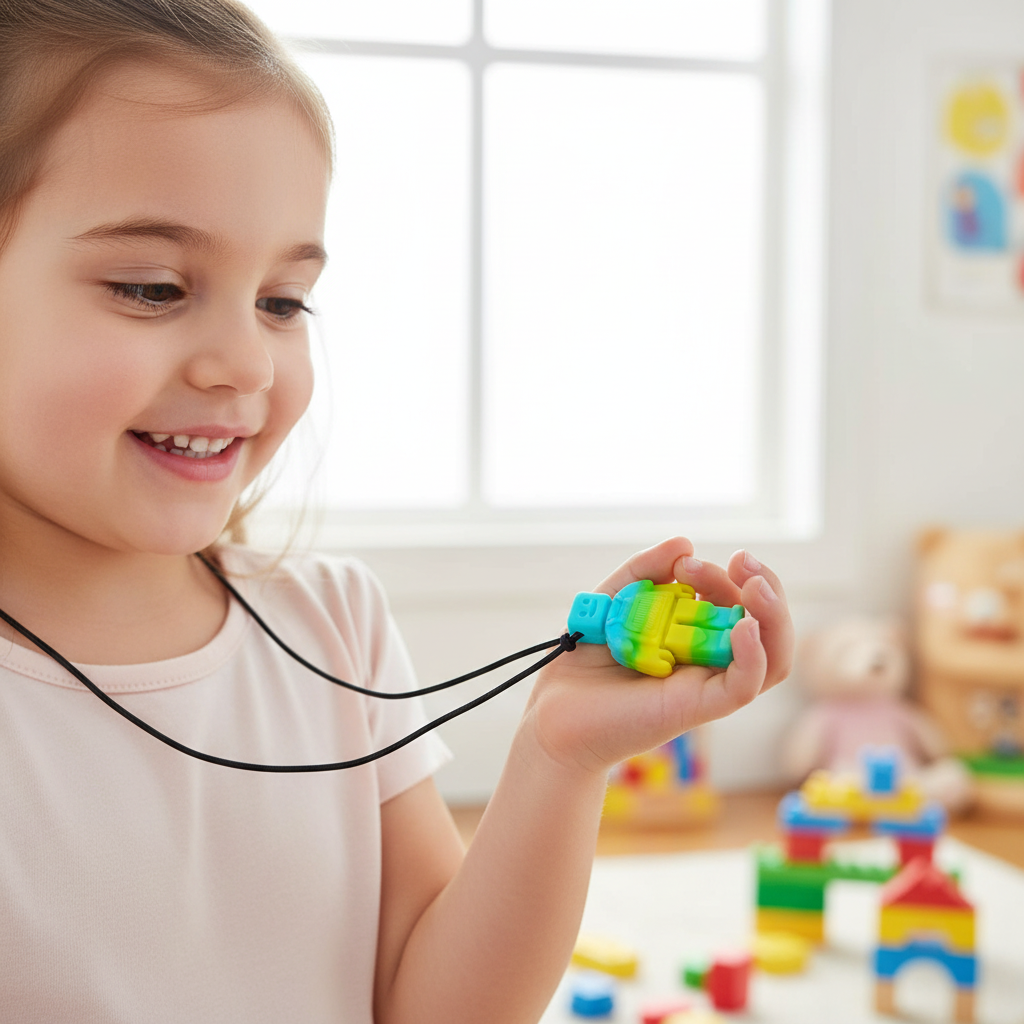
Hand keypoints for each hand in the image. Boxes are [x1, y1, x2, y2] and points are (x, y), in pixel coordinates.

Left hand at [520, 537, 793, 776]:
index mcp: (695, 634)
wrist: (555, 711)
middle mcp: (709, 659)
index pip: (733, 602)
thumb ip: (643, 570)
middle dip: (765, 586)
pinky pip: (743, 686)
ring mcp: (706, 684)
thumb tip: (685, 543)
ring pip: (773, 659)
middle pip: (765, 626)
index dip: (720, 575)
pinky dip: (753, 655)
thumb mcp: (612, 599)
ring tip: (756, 586)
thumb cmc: (585, 660)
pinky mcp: (696, 708)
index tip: (684, 561)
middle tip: (742, 560)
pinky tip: (742, 626)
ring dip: (775, 618)